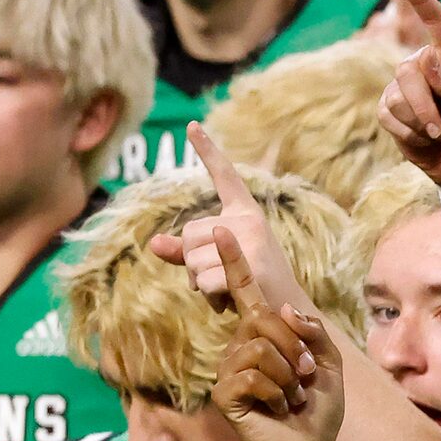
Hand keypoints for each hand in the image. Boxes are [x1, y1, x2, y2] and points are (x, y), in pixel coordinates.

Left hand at [149, 124, 307, 312]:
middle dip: (194, 263)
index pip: (225, 177)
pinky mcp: (250, 266)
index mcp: (245, 214)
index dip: (208, 151)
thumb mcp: (218, 263)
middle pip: (189, 233)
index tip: (192, 125)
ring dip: (201, 283)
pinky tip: (231, 299)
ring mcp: (251, 242)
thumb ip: (184, 252)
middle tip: (223, 277)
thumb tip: (153, 243)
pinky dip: (211, 296)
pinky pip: (203, 281)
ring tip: (230, 288)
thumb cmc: (252, 285)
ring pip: (192, 260)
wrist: (288, 315)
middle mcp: (249, 221)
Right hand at [211, 224, 345, 440]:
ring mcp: (229, 371)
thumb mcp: (328, 362)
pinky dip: (276, 393)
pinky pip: (251, 376)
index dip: (234, 261)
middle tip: (305, 378)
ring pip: (260, 348)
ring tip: (293, 397)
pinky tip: (278, 409)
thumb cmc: (319, 407)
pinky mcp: (225, 395)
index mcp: (264, 336)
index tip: (222, 228)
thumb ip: (311, 331)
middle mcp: (240, 347)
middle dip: (296, 348)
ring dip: (289, 375)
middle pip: (264, 320)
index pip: (246, 294)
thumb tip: (281, 308)